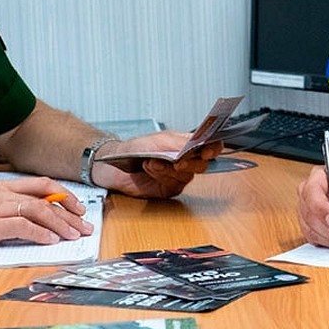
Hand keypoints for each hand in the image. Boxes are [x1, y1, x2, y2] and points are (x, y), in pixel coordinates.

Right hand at [0, 177, 92, 250]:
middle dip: (70, 212)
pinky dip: (39, 234)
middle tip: (85, 226)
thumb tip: (27, 220)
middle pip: (45, 197)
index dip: (64, 195)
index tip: (78, 208)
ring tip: (74, 236)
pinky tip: (50, 241)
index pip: (40, 184)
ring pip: (37, 211)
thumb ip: (1, 207)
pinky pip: (20, 226)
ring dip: (60, 224)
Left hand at [92, 132, 220, 198]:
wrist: (115, 164)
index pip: (209, 146)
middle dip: (190, 162)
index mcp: (186, 145)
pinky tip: (151, 168)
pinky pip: (174, 184)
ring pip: (187, 176)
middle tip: (178, 160)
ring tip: (152, 161)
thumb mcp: (159, 140)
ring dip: (169, 168)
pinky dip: (162, 175)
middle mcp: (185, 161)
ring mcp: (178, 176)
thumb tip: (196, 144)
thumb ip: (179, 142)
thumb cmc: (135, 148)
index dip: (214, 149)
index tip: (208, 151)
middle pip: (202, 164)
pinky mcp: (169, 188)